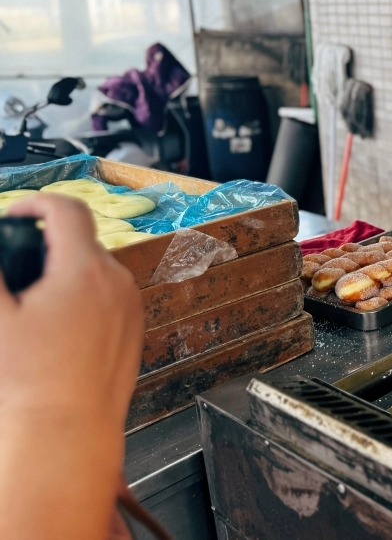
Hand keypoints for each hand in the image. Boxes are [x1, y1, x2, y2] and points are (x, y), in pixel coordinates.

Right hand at [0, 194, 142, 425]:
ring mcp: (131, 306)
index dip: (37, 202)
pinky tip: (57, 324)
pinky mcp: (134, 328)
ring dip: (65, 272)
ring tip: (33, 302)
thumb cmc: (32, 381)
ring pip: (96, 270)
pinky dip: (83, 297)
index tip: (17, 214)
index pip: (68, 209)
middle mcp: (118, 282)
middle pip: (81, 241)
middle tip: (17, 266)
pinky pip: (109, 297)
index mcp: (86, 269)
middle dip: (47, 245)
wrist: (68, 430)